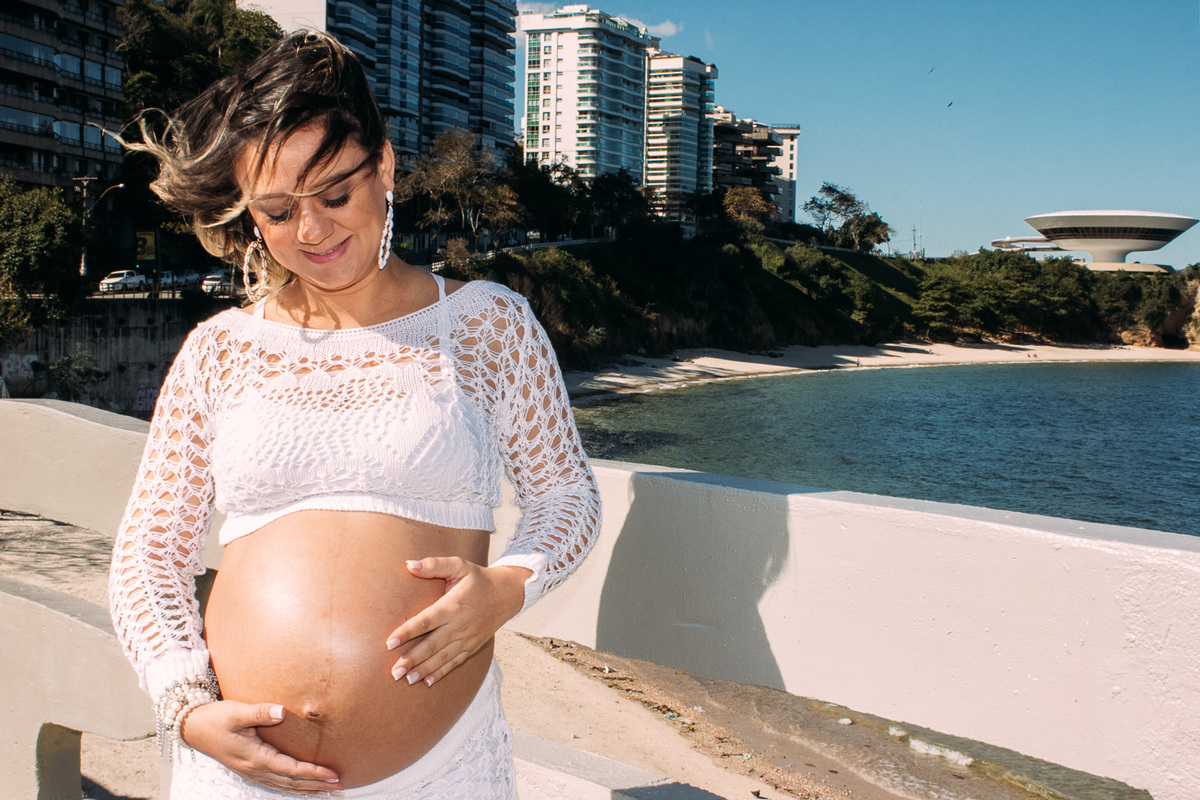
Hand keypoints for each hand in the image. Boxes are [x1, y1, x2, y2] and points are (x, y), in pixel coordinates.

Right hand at [181, 700, 342, 793]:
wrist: (194, 728)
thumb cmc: (216, 718)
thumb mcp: (237, 712)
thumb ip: (260, 712)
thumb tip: (281, 711)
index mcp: (255, 757)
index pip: (291, 769)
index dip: (313, 773)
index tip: (332, 774)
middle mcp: (254, 769)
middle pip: (291, 782)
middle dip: (316, 785)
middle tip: (339, 785)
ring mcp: (251, 772)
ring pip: (284, 786)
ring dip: (306, 789)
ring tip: (326, 789)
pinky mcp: (249, 769)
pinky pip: (275, 783)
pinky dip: (291, 787)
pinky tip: (301, 786)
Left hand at [386, 558, 530, 686]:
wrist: (508, 593)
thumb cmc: (478, 578)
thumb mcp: (459, 566)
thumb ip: (434, 565)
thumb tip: (409, 565)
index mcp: (452, 606)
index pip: (425, 621)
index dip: (406, 632)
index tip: (389, 643)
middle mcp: (459, 625)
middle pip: (432, 645)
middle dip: (411, 659)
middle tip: (393, 672)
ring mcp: (467, 638)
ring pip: (442, 657)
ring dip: (423, 670)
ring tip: (406, 680)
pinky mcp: (473, 646)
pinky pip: (455, 662)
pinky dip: (441, 672)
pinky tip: (427, 682)